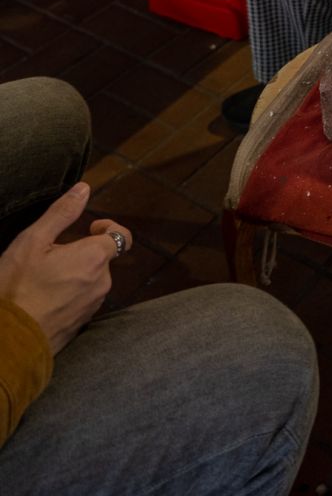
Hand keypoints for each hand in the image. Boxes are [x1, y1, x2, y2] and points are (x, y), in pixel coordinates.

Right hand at [0, 182, 131, 354]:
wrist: (8, 342)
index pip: (121, 237)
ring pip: (92, 280)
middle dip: (83, 252)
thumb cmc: (18, 286)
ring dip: (76, 273)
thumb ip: (62, 212)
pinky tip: (45, 297)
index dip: (108, 228)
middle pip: (102, 258)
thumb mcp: (34, 240)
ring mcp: (93, 307)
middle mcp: (102, 283)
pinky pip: (82, 300)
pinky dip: (70, 294)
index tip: (88, 227)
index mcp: (95, 258)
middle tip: (52, 255)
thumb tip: (84, 188)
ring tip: (44, 278)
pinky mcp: (81, 325)